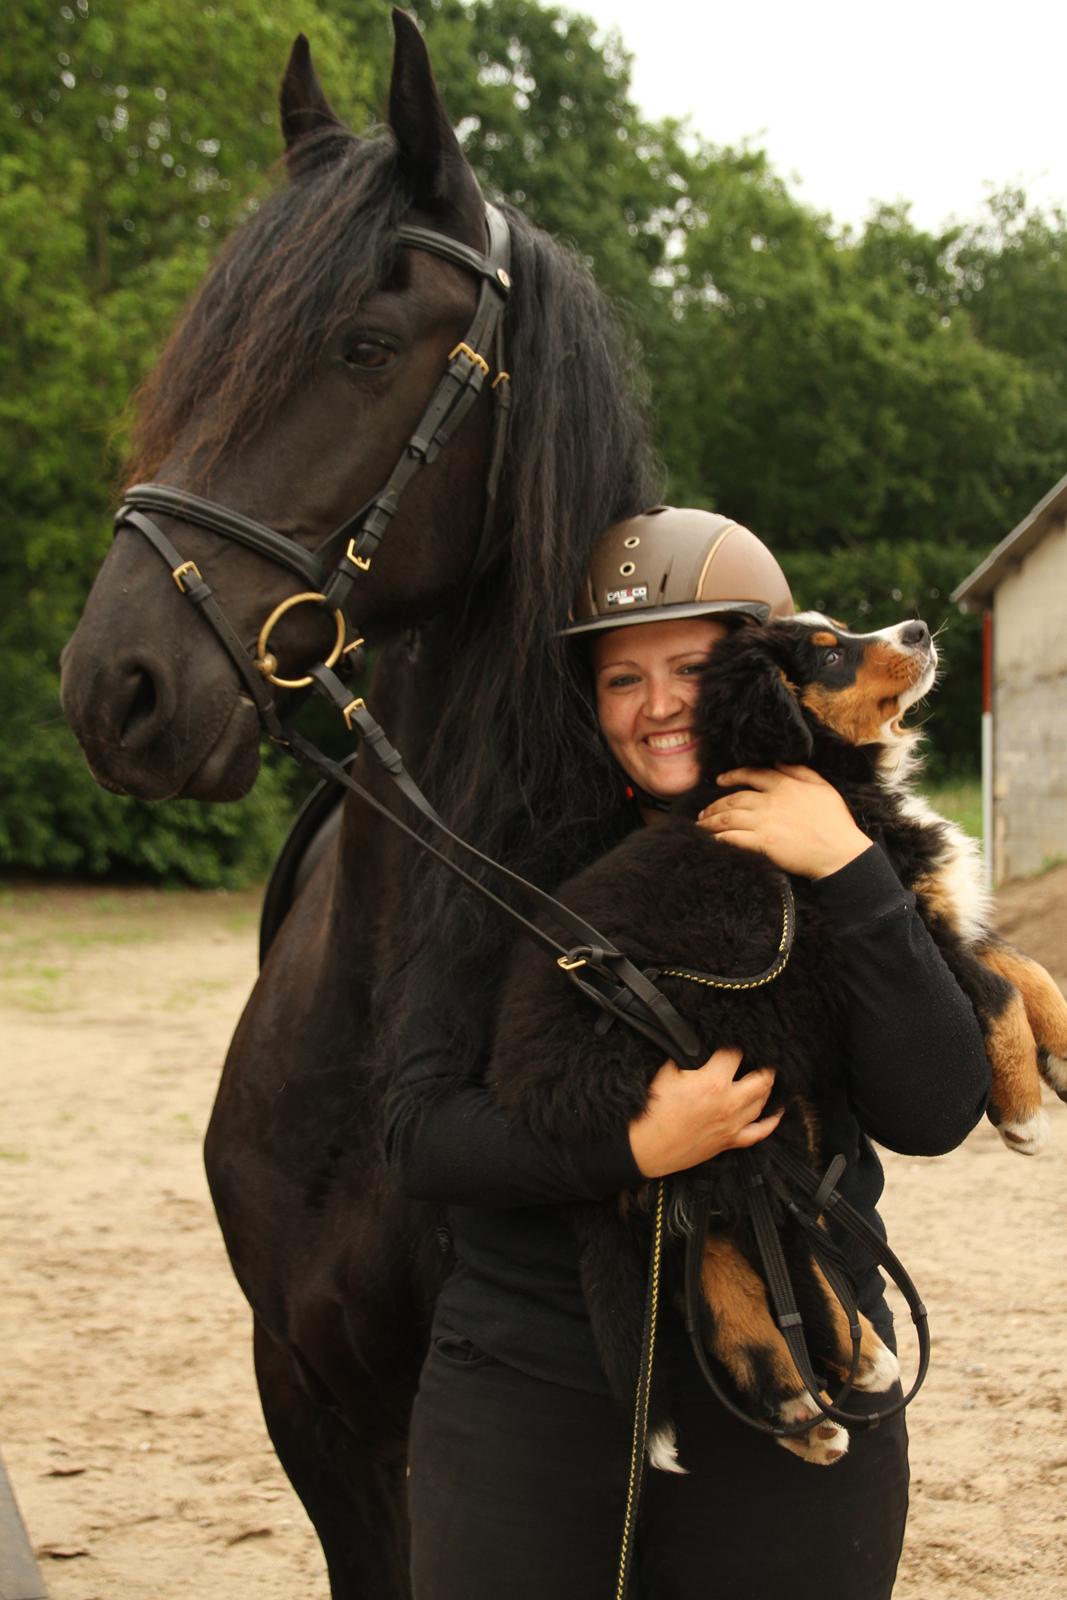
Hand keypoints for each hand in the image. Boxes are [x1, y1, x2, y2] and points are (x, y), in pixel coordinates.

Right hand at [628, 1046, 781, 1178]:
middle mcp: (729, 1103)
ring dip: (766, 1087)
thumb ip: (688, 1058)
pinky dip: (771, 1121)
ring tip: (765, 1077)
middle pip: (762, 1078)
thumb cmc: (653, 1111)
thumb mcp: (667, 1073)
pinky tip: (777, 1112)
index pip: (735, 1054)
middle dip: (764, 1065)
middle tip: (761, 1057)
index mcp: (713, 1082)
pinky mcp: (730, 1141)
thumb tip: (698, 1049)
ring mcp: (732, 1124)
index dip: (734, 1044)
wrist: (647, 1147)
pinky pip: (760, 1132)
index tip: (732, 1042)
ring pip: (763, 1101)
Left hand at [698, 764, 870, 878]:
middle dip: (714, 805)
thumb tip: (779, 761)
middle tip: (704, 812)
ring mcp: (764, 822)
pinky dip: (718, 838)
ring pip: (728, 817)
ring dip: (710, 821)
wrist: (840, 853)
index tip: (719, 780)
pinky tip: (711, 840)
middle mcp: (770, 801)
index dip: (731, 776)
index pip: (751, 774)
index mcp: (785, 785)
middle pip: (733, 799)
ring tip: (701, 826)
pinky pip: (732, 838)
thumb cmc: (836, 822)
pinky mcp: (762, 843)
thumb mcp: (823, 787)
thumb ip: (800, 771)